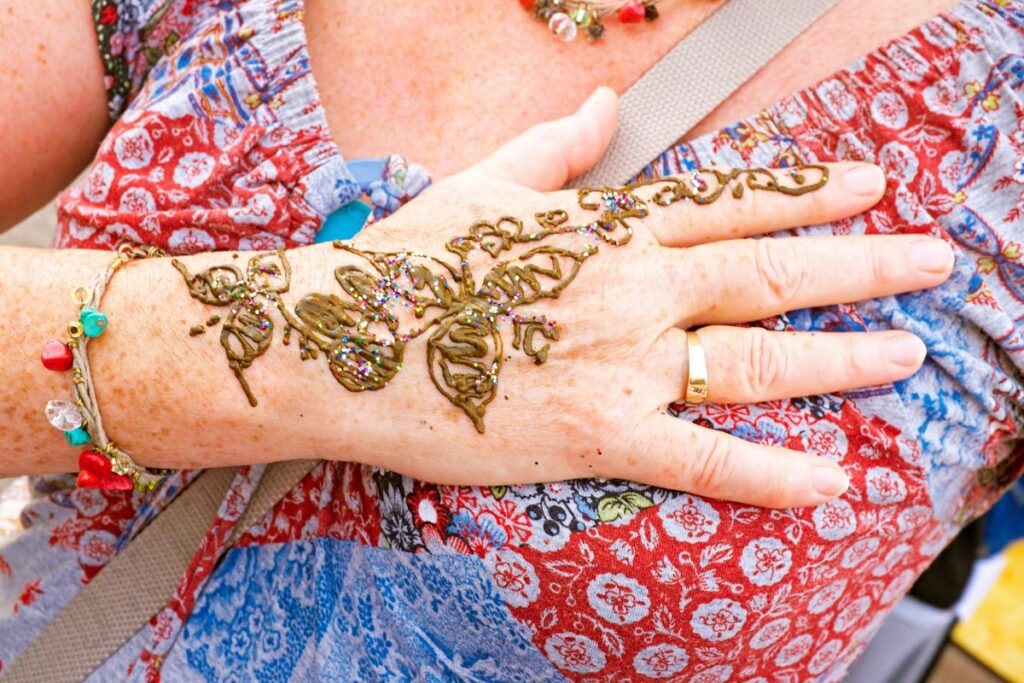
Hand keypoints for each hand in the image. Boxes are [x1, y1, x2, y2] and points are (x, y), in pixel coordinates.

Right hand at [181, 88, 952, 507]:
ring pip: (758, 359)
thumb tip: (604, 109)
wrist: (344, 348)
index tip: (869, 186)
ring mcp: (622, 365)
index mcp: (607, 228)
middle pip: (771, 273)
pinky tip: (830, 478)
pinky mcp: (601, 437)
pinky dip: (772, 472)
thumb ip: (557, 147)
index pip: (732, 201)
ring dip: (841, 356)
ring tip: (904, 352)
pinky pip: (705, 457)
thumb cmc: (409, 267)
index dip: (809, 191)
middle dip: (862, 266)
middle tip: (930, 263)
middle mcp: (632, 290)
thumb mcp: (483, 186)